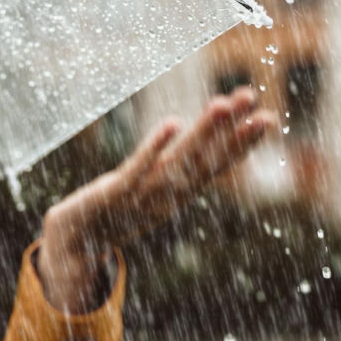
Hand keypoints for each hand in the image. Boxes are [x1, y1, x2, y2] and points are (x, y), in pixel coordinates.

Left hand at [37, 87, 276, 311]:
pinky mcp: (116, 193)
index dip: (241, 145)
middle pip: (202, 160)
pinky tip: (172, 124)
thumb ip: (175, 176)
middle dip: (229, 131)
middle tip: (252, 99)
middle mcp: (165, 197)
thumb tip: (196, 148)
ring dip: (200, 134)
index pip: (215, 167)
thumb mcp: (150, 194)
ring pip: (177, 162)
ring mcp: (142, 196)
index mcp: (176, 196)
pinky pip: (137, 169)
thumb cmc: (113, 213)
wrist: (73, 241)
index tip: (268, 119)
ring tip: (222, 103)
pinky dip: (154, 148)